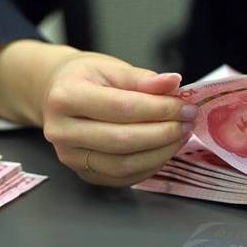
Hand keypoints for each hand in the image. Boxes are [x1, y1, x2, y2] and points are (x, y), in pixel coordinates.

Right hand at [0, 41, 197, 186]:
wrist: (58, 94)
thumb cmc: (86, 78)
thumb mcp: (111, 67)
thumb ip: (143, 78)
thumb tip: (173, 83)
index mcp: (66, 97)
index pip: (121, 107)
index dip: (159, 109)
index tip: (185, 106)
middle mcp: (61, 131)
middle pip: (122, 140)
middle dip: (163, 132)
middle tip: (188, 121)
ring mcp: (70, 157)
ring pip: (124, 165)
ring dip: (161, 152)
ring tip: (181, 135)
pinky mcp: (83, 174)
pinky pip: (123, 178)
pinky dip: (150, 166)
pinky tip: (165, 149)